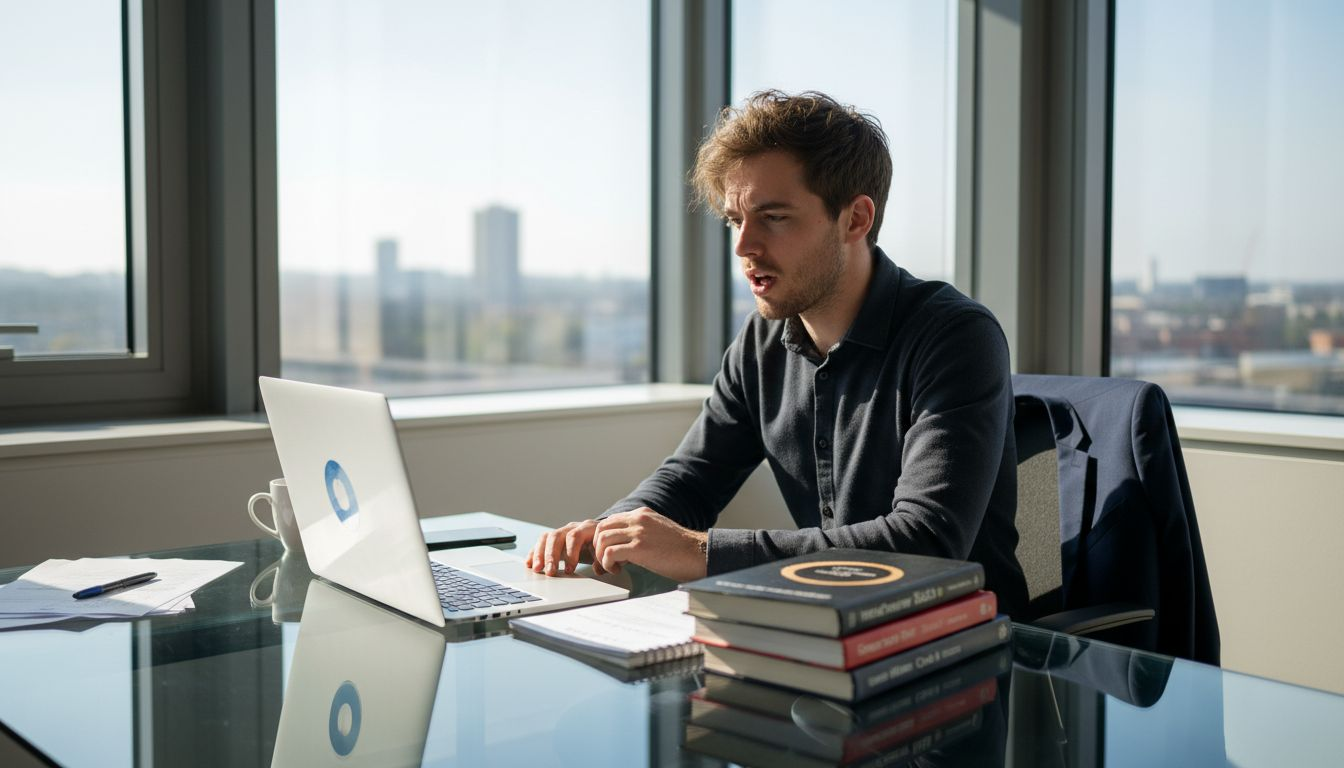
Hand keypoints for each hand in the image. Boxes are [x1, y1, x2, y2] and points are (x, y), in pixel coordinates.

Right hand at [525, 519, 606, 575]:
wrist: (600, 536)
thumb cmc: (602, 545)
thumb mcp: (604, 551)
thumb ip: (603, 560)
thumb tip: (599, 569)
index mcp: (586, 528)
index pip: (574, 536)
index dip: (571, 553)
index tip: (570, 570)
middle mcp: (571, 527)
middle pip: (556, 536)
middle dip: (552, 555)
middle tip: (550, 572)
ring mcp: (561, 532)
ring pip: (546, 538)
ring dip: (539, 554)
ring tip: (537, 569)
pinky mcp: (553, 539)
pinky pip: (540, 543)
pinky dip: (533, 553)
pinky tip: (529, 564)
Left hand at [593, 508, 707, 582]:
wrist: (698, 554)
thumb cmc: (681, 549)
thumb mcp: (659, 530)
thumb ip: (642, 531)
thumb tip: (626, 545)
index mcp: (642, 514)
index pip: (610, 521)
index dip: (603, 538)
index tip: (606, 553)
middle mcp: (638, 519)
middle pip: (601, 528)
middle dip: (597, 547)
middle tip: (604, 562)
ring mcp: (638, 532)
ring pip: (602, 539)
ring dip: (601, 556)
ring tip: (611, 567)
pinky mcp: (640, 548)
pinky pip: (610, 553)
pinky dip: (608, 564)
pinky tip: (617, 570)